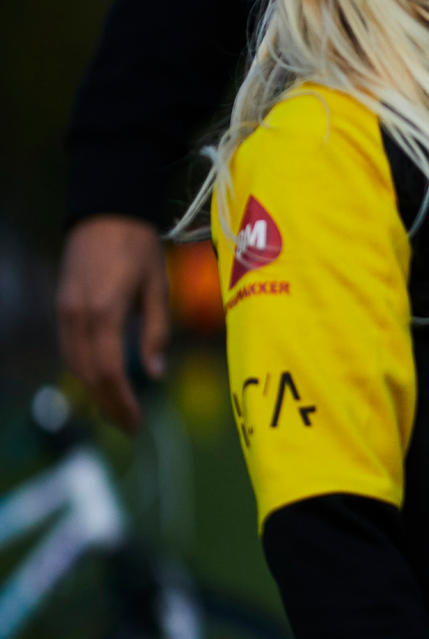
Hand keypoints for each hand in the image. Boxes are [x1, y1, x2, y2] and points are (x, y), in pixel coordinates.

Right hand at [55, 216, 167, 431]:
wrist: (105, 212)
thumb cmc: (139, 247)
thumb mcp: (157, 287)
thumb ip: (156, 332)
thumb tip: (155, 374)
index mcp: (104, 312)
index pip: (108, 371)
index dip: (121, 401)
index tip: (136, 423)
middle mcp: (77, 316)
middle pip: (88, 375)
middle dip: (108, 404)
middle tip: (129, 426)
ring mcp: (64, 312)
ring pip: (74, 365)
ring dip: (94, 391)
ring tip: (118, 410)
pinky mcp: (61, 307)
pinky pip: (70, 349)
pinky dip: (85, 370)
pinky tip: (102, 380)